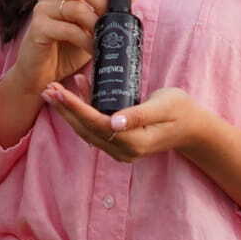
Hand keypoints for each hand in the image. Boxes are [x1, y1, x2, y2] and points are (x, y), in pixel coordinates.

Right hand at [6, 0, 123, 96]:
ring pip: (76, 7)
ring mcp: (42, 9)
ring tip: (105, 39)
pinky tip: (93, 49)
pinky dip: (86, 39)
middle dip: (102, 1)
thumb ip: (106, 12)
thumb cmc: (66, 51)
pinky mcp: (38, 28)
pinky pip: (68, 29)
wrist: (42, 77)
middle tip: (113, 20)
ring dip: (96, 24)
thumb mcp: (91, 29)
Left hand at [42, 83, 208, 162]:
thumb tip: (114, 121)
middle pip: (86, 130)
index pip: (96, 124)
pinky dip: (82, 113)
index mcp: (133, 141)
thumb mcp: (164, 106)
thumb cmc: (180, 111)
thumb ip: (139, 114)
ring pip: (87, 131)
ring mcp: (120, 150)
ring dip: (69, 112)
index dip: (76, 108)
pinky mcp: (119, 143)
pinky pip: (95, 129)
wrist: (193, 129)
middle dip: (65, 109)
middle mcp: (123, 150)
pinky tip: (76, 94)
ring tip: (53, 92)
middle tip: (47, 89)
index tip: (59, 90)